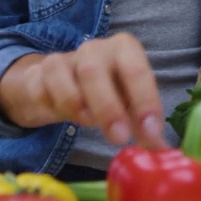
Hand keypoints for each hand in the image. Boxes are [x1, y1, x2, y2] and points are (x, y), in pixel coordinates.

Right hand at [0, 33, 168, 149]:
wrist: (58, 83)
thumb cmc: (104, 91)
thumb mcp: (128, 104)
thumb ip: (143, 126)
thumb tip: (161, 151)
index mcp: (124, 49)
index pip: (137, 69)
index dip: (145, 100)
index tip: (151, 132)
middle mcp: (94, 49)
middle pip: (95, 72)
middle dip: (108, 108)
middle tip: (119, 138)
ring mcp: (64, 59)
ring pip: (66, 77)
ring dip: (79, 107)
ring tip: (90, 124)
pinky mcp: (39, 74)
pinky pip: (44, 91)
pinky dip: (57, 107)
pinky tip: (67, 118)